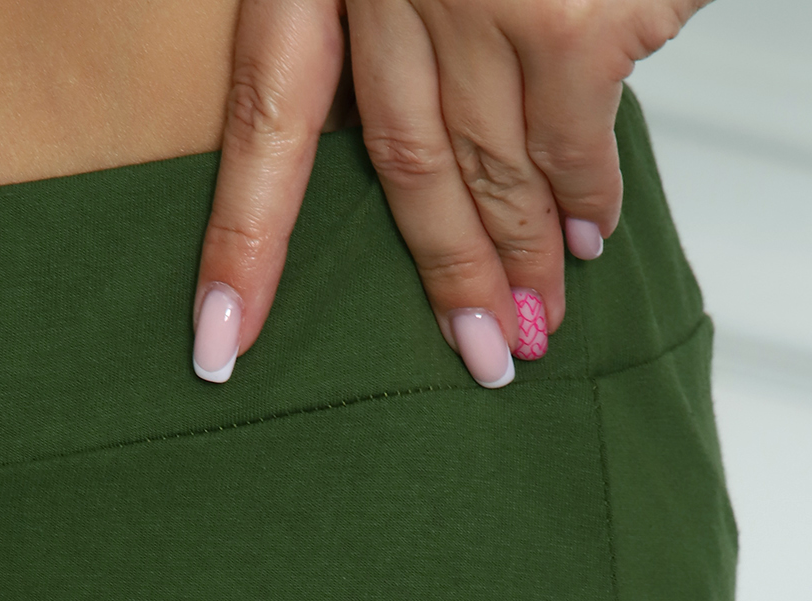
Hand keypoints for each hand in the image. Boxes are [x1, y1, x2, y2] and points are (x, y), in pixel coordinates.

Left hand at [192, 0, 707, 385]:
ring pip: (489, 165)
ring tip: (538, 320)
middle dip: (441, 272)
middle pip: (398, 162)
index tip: (217, 341)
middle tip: (477, 355)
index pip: (268, 108)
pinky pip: (576, 140)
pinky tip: (593, 235)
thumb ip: (412, 10)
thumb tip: (446, 122)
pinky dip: (587, 197)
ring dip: (517, 257)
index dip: (244, 234)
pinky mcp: (571, 19)